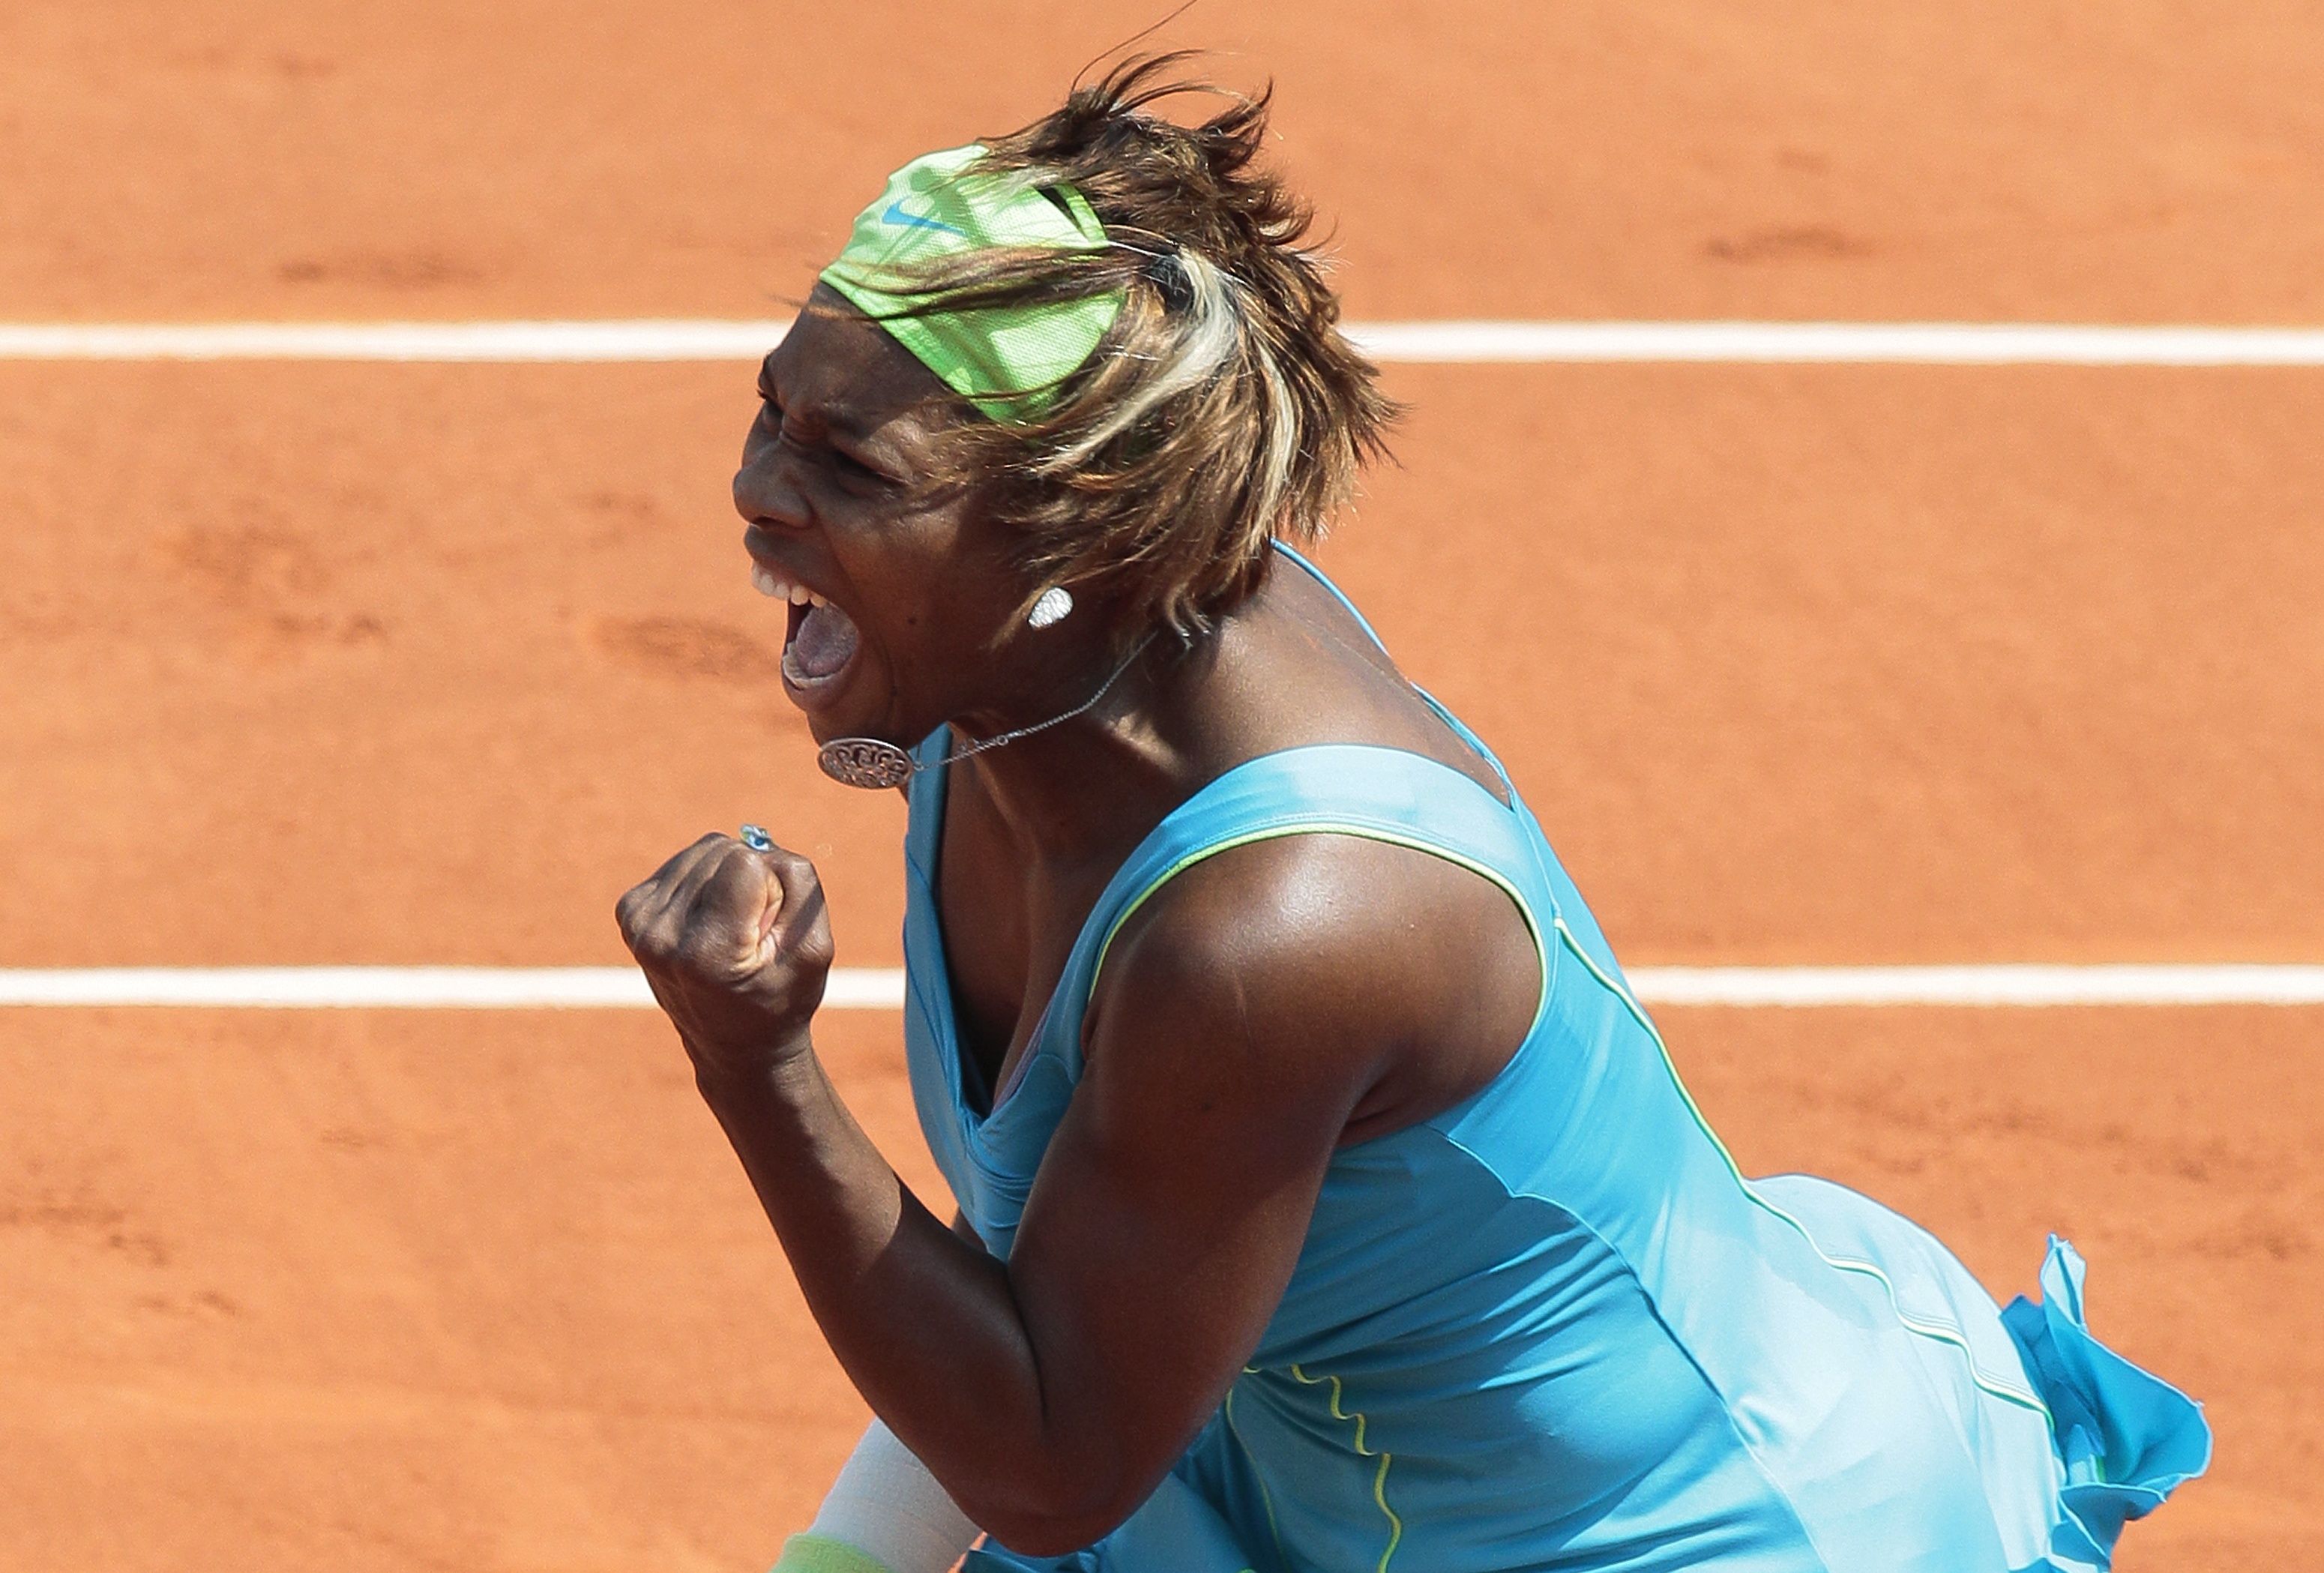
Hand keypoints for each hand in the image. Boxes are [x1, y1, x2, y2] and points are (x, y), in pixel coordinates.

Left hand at [615, 832, 833, 1083]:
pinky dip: (707, 880)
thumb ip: (800, 884)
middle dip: (752, 879)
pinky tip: (710, 919)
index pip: (745, 860)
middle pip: (725, 849)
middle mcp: (661, 936)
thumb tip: (759, 845)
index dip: (772, 886)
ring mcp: (639, 923)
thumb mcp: (812, 949)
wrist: (733, 1045)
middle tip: (752, 933)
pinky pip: (685, 861)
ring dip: (730, 877)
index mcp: (706, 952)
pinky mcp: (630, 911)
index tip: (766, 930)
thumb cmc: (780, 998)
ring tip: (732, 928)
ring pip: (706, 849)